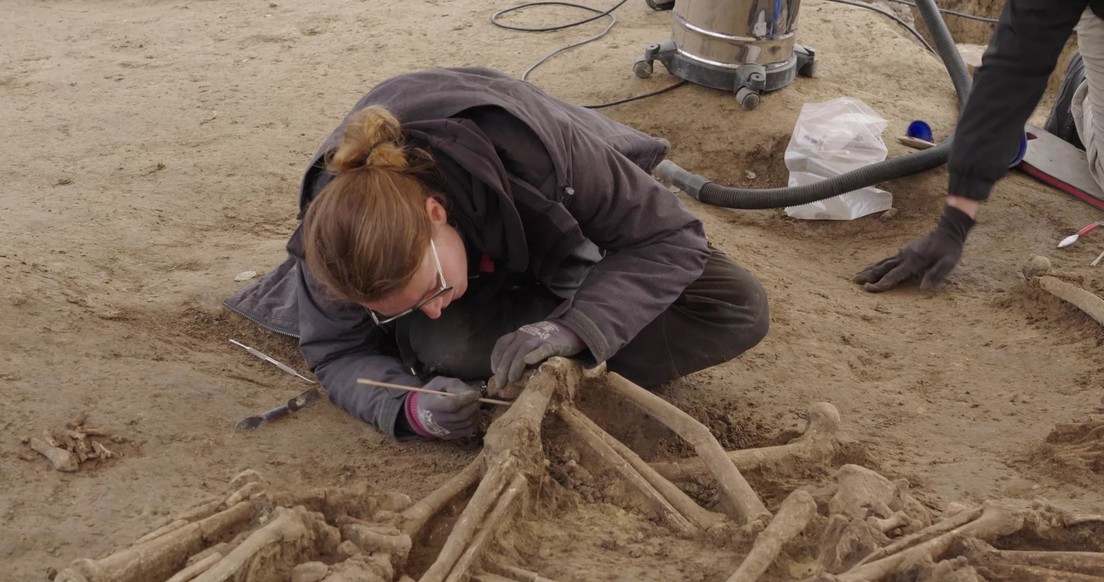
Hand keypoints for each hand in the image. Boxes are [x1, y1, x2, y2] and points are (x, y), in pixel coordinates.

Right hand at [404, 376, 480, 439]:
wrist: (421, 413)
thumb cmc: (431, 395)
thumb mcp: (438, 383)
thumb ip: (453, 385)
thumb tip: (471, 392)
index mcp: (431, 404)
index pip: (452, 404)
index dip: (467, 398)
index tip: (476, 393)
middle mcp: (437, 420)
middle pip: (461, 415)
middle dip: (473, 405)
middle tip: (478, 398)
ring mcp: (444, 430)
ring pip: (467, 423)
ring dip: (475, 412)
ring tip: (475, 404)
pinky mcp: (450, 436)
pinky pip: (468, 430)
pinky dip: (475, 421)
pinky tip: (474, 413)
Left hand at [490, 320, 584, 390]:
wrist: (570, 328)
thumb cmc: (547, 340)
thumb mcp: (529, 342)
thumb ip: (519, 353)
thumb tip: (506, 373)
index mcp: (518, 334)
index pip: (501, 344)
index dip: (495, 358)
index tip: (494, 372)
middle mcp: (526, 334)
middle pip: (510, 351)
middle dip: (503, 369)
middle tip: (500, 384)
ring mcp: (539, 338)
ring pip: (522, 351)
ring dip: (515, 366)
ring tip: (512, 380)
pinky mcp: (553, 344)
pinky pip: (542, 349)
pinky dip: (534, 355)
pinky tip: (528, 363)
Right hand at [854, 205, 974, 291]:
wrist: (948, 232)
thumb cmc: (950, 250)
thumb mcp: (948, 263)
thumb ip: (936, 275)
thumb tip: (923, 288)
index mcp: (914, 260)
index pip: (895, 274)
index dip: (882, 283)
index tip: (870, 289)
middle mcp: (905, 256)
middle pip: (884, 268)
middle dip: (869, 275)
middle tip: (856, 282)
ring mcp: (903, 253)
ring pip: (883, 263)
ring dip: (870, 270)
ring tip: (856, 277)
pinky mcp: (904, 252)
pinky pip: (887, 260)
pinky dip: (877, 265)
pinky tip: (870, 269)